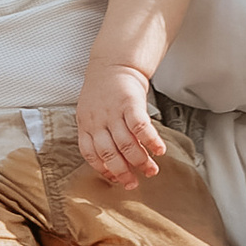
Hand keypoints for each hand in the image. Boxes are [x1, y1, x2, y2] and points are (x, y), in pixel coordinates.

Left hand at [76, 56, 164, 185]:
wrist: (114, 62)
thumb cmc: (105, 90)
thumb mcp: (92, 112)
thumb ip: (99, 134)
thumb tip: (114, 160)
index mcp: (85, 125)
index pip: (91, 154)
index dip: (104, 170)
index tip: (116, 180)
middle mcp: (97, 121)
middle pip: (110, 154)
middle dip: (123, 172)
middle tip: (134, 183)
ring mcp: (113, 112)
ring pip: (126, 144)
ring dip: (140, 161)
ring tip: (152, 170)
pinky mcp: (130, 103)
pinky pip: (140, 127)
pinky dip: (151, 141)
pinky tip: (160, 150)